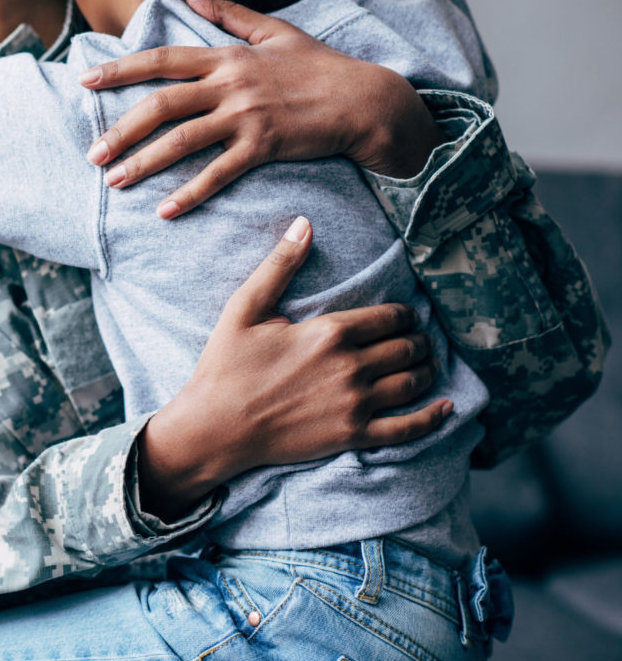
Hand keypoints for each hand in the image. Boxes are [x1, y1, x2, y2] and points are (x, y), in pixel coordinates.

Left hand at [81, 0, 445, 218]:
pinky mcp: (264, 146)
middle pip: (162, 104)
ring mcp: (246, 116)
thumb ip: (228, 14)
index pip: (162, 59)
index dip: (121, 70)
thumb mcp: (273, 31)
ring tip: (115, 182)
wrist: (365, 100)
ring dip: (144, 163)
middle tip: (92, 153)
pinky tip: (165, 211)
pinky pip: (219, 173)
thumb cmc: (320, 67)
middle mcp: (231, 84)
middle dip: (122, 129)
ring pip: (183, 140)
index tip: (87, 81)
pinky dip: (190, 193)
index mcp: (227, 56)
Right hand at [136, 217, 451, 519]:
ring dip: (425, 371)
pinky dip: (432, 418)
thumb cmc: (225, 367)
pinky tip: (445, 408)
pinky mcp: (352, 437)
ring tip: (423, 365)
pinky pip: (407, 429)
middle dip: (417, 341)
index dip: (404, 315)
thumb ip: (279, 266)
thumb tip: (304, 224)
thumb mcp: (244, 309)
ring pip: (412, 382)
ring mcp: (354, 404)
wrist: (214, 428)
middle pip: (406, 348)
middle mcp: (349, 366)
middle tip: (416, 340)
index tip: (404, 316)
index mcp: (328, 332)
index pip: (389, 318)